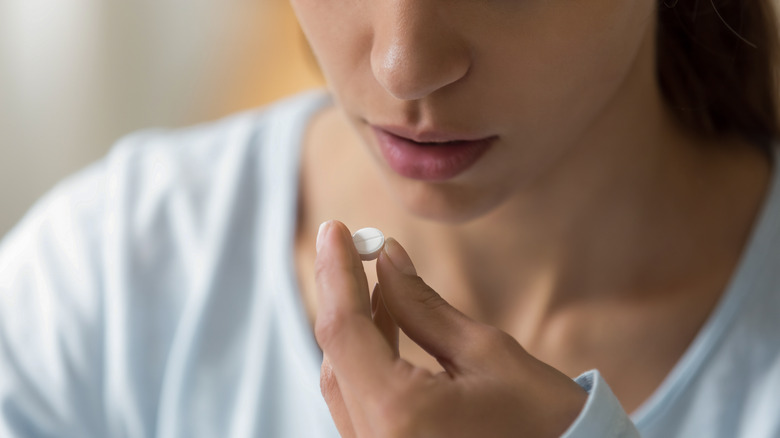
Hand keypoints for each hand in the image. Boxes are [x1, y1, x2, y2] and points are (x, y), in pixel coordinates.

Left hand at [314, 220, 587, 437]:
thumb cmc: (547, 427)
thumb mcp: (488, 353)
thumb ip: (423, 306)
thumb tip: (387, 260)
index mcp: (400, 415)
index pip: (345, 329)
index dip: (337, 272)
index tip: (336, 230)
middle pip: (337, 356)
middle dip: (341, 295)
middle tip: (350, 244)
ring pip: (344, 380)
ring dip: (354, 327)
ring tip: (374, 278)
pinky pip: (361, 402)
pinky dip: (366, 359)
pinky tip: (385, 322)